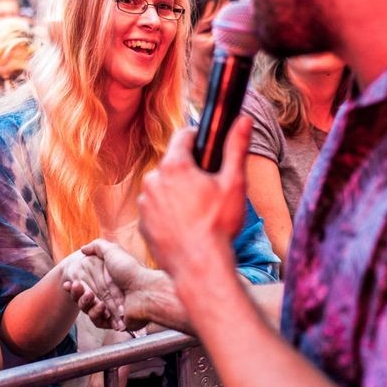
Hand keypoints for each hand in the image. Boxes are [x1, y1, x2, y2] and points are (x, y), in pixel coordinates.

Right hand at [74, 240, 152, 330]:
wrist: (146, 290)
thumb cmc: (130, 270)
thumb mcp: (113, 252)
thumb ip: (98, 247)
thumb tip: (84, 248)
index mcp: (109, 281)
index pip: (87, 285)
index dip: (76, 285)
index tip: (68, 283)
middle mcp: (111, 295)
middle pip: (85, 298)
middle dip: (77, 293)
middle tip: (74, 285)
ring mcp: (113, 309)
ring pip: (89, 310)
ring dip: (84, 302)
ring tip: (88, 295)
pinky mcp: (115, 322)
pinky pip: (98, 321)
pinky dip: (95, 313)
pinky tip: (99, 305)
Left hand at [137, 118, 250, 281]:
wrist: (200, 267)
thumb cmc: (218, 225)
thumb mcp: (234, 183)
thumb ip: (236, 148)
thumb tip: (243, 120)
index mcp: (174, 166)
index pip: (183, 136)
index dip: (198, 139)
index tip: (208, 150)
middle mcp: (153, 180)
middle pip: (173, 164)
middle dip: (189, 171)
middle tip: (209, 189)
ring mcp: (145, 204)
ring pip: (163, 188)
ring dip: (177, 193)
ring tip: (198, 212)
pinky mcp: (143, 225)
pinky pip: (156, 210)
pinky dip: (168, 214)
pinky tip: (186, 226)